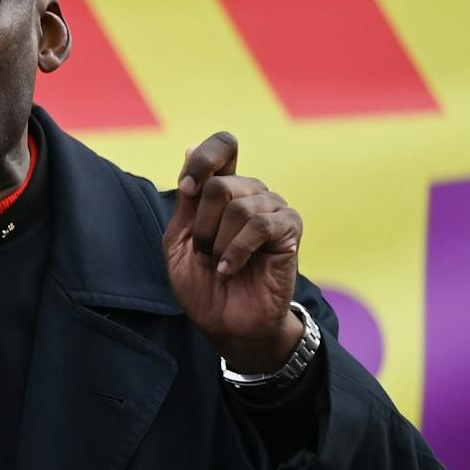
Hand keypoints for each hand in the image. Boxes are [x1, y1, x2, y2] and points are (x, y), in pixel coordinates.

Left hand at [163, 132, 304, 372]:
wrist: (226, 322)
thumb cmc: (202, 283)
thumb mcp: (179, 240)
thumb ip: (186, 200)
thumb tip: (190, 146)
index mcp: (224, 190)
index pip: (223, 146)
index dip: (203, 160)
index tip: (186, 189)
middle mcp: (251, 192)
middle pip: (219, 184)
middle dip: (202, 226)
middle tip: (205, 252)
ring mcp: (274, 207)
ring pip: (239, 206)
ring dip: (218, 242)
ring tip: (220, 263)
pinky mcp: (290, 228)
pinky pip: (260, 225)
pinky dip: (237, 250)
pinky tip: (231, 268)